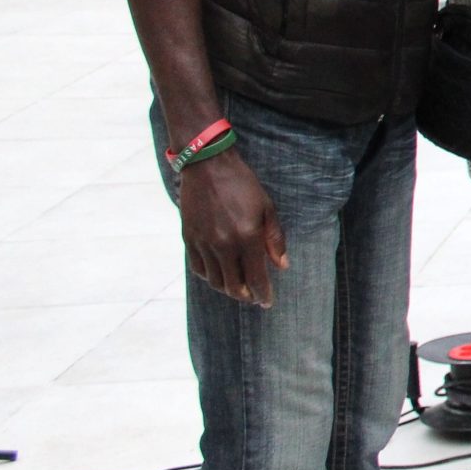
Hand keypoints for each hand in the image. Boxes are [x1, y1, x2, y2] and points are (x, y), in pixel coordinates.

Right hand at [177, 150, 288, 306]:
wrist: (207, 167)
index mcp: (247, 236)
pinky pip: (198, 268)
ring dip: (227, 290)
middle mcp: (223, 244)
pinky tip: (219, 276)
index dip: (263, 293)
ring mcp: (203, 243)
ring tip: (239, 289)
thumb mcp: (267, 208)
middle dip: (246, 296)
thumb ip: (275, 240)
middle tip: (255, 299)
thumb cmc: (243, 185)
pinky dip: (209, 277)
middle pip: (234, 285)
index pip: (256, 277)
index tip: (268, 302)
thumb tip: (281, 266)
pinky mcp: (189, 239)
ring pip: (214, 281)